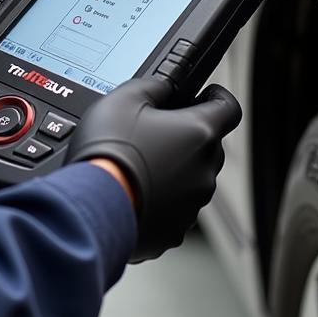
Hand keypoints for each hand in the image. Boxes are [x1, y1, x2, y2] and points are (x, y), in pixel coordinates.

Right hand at [67, 77, 241, 261]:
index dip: (218, 98)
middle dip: (187, 137)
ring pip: (192, 179)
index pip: (229, 108)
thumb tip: (164, 87)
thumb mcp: (123, 98)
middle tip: (156, 132)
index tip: (207, 96)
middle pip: (208, 146)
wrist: (89, 206)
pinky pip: (175, 209)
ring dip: (174, 170)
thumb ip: (154, 86)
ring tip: (140, 165)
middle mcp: (204, 170)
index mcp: (199, 133)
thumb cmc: (108, 152)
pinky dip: (161, 200)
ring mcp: (192, 204)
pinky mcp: (175, 230)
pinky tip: (136, 192)